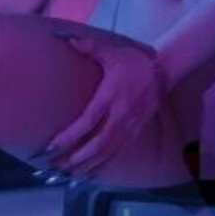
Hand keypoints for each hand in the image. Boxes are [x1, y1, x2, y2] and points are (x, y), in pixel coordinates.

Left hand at [46, 33, 166, 176]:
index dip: (70, 137)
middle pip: (97, 144)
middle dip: (76, 158)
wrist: (163, 71)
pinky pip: (118, 152)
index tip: (51, 147)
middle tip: (55, 167)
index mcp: (111, 96)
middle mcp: (121, 115)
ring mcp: (130, 125)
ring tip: (69, 177)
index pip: (88, 122)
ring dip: (88, 166)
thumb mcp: (111, 52)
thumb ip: (88, 47)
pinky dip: (104, 165)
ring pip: (108, 152)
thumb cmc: (132, 61)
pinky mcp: (136, 131)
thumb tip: (66, 39)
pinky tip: (91, 174)